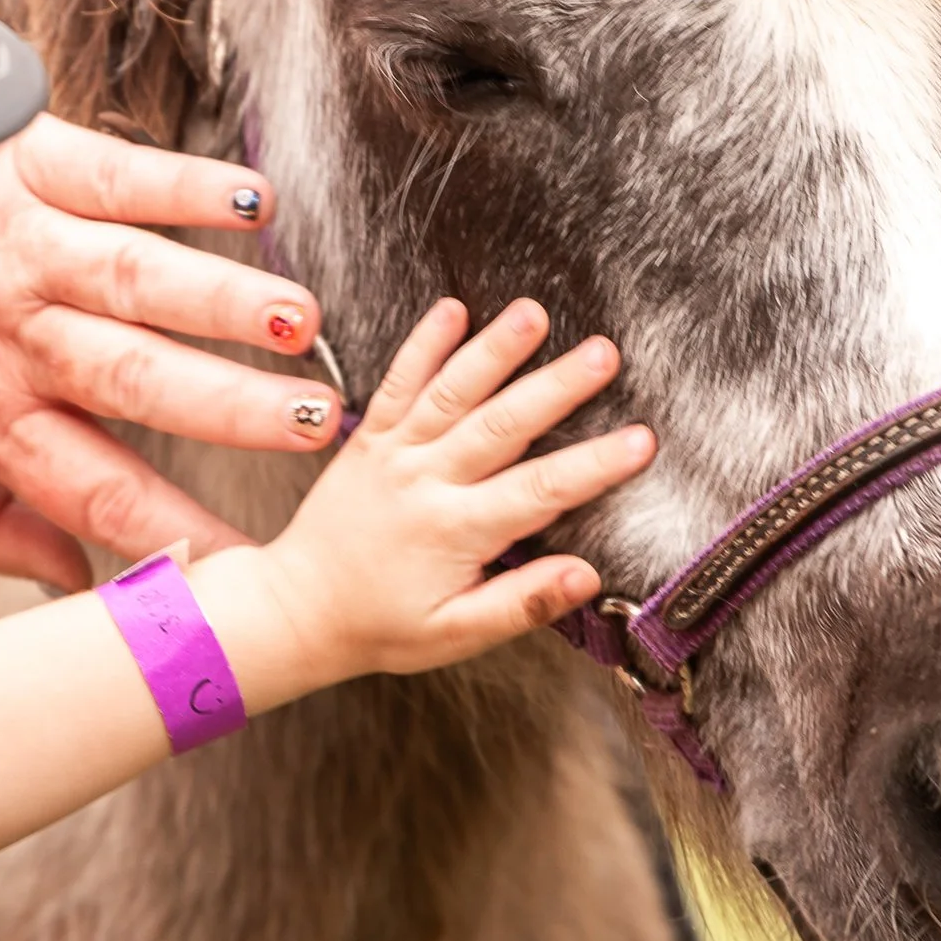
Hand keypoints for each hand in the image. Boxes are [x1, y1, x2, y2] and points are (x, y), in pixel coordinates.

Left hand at [0, 113, 341, 590]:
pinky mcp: (27, 163)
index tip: (254, 559)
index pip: (97, 489)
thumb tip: (67, 580)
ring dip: (222, 301)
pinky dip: (186, 185)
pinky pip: (115, 174)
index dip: (176, 528)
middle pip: (134, 379)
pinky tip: (252, 204)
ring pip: (136, 280)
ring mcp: (23, 246)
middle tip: (314, 427)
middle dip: (230, 407)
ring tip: (299, 323)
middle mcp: (11, 334)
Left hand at [242, 299, 653, 686]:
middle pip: (503, 425)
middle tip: (605, 353)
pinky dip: (423, 343)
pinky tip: (452, 307)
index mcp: (455, 532)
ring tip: (533, 313)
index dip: (595, 465)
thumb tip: (586, 576)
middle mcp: (426, 482)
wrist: (298, 608)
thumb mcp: (456, 633)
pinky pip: (397, 382)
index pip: (540, 492)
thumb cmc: (382, 626)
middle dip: (557, 386)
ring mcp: (394, 452)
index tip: (642, 440)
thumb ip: (522, 603)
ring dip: (494, 349)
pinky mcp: (369, 436)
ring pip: (452, 391)